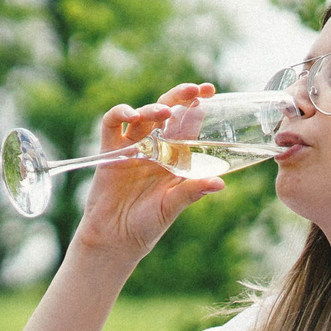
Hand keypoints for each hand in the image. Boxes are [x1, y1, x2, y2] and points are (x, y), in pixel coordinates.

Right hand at [69, 85, 222, 264]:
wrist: (115, 240)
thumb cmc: (147, 225)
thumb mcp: (172, 207)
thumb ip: (192, 192)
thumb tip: (220, 183)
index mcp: (174, 157)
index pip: (188, 124)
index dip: (198, 106)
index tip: (210, 92)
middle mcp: (155, 147)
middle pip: (167, 112)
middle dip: (180, 97)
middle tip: (194, 90)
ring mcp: (132, 147)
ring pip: (143, 115)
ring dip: (154, 108)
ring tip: (165, 113)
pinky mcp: (110, 151)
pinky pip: (112, 124)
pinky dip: (120, 114)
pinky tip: (131, 115)